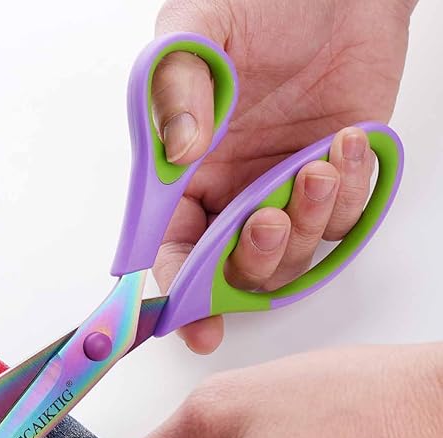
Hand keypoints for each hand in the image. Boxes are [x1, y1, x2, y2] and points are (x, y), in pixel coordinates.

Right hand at [152, 0, 414, 352]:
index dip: (177, 288)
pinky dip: (350, 195)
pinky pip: (344, 220)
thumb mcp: (198, 29)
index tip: (188, 319)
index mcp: (188, 173)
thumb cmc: (261, 1)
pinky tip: (347, 144)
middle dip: (252, 260)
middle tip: (266, 221)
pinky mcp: (335, 180)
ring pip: (292, 255)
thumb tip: (179, 151)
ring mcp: (285, 190)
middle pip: (234, 268)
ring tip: (316, 167)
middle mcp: (234, 191)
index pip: (174, 245)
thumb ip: (176, 87)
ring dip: (305, 225)